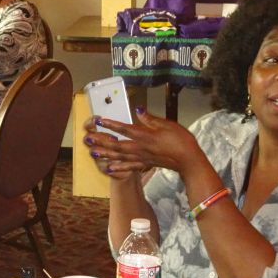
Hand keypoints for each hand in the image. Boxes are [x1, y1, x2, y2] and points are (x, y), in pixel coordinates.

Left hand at [84, 109, 204, 178]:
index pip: (124, 129)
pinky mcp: (145, 165)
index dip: (110, 124)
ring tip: (92, 152)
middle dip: (101, 142)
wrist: (188, 160)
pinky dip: (117, 168)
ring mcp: (141, 158)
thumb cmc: (180, 140)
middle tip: (88, 139)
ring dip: (105, 154)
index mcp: (145, 136)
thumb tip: (138, 109)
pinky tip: (108, 168)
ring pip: (119, 157)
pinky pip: (128, 167)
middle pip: (116, 145)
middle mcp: (140, 148)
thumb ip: (150, 118)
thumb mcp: (167, 124)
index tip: (99, 120)